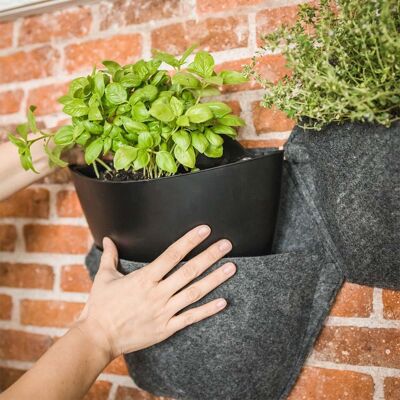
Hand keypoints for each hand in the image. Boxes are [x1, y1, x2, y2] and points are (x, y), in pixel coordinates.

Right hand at [75, 225, 235, 361]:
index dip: (189, 241)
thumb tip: (107, 239)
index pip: (172, 255)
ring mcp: (164, 311)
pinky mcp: (166, 328)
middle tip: (227, 245)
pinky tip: (223, 301)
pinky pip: (190, 318)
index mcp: (144, 278)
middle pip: (188, 271)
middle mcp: (157, 293)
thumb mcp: (104, 278)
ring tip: (231, 268)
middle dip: (209, 256)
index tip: (204, 230)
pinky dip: (207, 310)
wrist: (98, 338)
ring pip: (194, 293)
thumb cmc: (101, 306)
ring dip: (214, 280)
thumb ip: (110, 257)